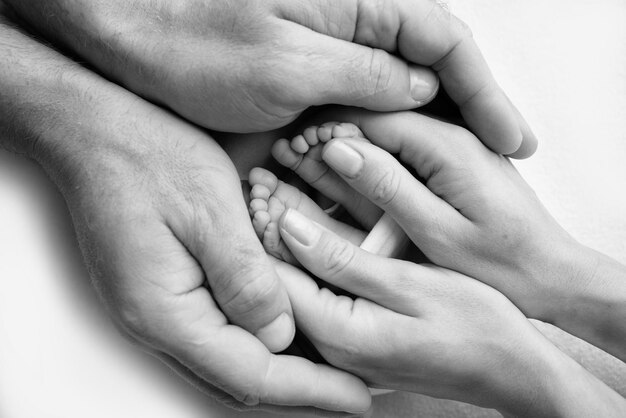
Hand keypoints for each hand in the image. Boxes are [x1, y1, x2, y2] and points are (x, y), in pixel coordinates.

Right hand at [0, 22, 370, 413]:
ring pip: (227, 363)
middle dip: (301, 389)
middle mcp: (154, 324)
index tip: (357, 397)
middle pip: (239, 380)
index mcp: (166, 312)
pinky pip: (214, 336)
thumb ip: (246, 280)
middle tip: (352, 389)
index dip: (311, 389)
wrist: (94, 131)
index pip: (251, 374)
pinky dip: (255, 344)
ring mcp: (153, 311)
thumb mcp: (211, 210)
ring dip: (281, 370)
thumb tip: (279, 336)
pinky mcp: (159, 292)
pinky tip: (284, 330)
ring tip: (331, 368)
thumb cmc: (149, 158)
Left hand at [7, 0, 534, 155]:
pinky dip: (394, 113)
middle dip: (471, 103)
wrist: (132, 33)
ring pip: (405, 70)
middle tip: (503, 151)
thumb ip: (365, 75)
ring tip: (467, 155)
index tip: (509, 138)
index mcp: (357, 2)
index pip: (445, 41)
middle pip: (434, 55)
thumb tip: (422, 87)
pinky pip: (367, 82)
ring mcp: (330, 34)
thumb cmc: (196, 45)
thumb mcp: (288, 68)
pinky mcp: (308, 54)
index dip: (484, 92)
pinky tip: (405, 141)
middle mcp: (352, 13)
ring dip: (438, 112)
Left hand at [272, 208, 625, 416]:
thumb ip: (343, 261)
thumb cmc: (476, 325)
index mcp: (339, 333)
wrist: (512, 369)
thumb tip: (289, 229)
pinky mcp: (357, 336)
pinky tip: (311, 219)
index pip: (276, 277)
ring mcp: (343, 344)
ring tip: (276, 183)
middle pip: (282, 278)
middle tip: (260, 176)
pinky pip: (321, 290)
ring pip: (299, 280)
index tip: (255, 180)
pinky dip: (312, 253)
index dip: (261, 224)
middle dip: (268, 225)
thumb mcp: (409, 285)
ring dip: (288, 235)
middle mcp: (331, 344)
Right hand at [316, 108, 625, 360]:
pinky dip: (375, 163)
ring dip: (351, 150)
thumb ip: (388, 185)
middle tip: (290, 156)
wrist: (550, 272)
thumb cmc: (498, 262)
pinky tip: (349, 178)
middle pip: (380, 120)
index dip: (327, 131)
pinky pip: (406, 152)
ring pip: (390, 135)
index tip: (290, 149)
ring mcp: (455, 147)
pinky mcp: (454, 163)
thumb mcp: (436, 230)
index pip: (373, 117)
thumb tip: (339, 148)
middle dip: (333, 137)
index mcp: (448, 146)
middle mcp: (453, 135)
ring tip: (307, 166)